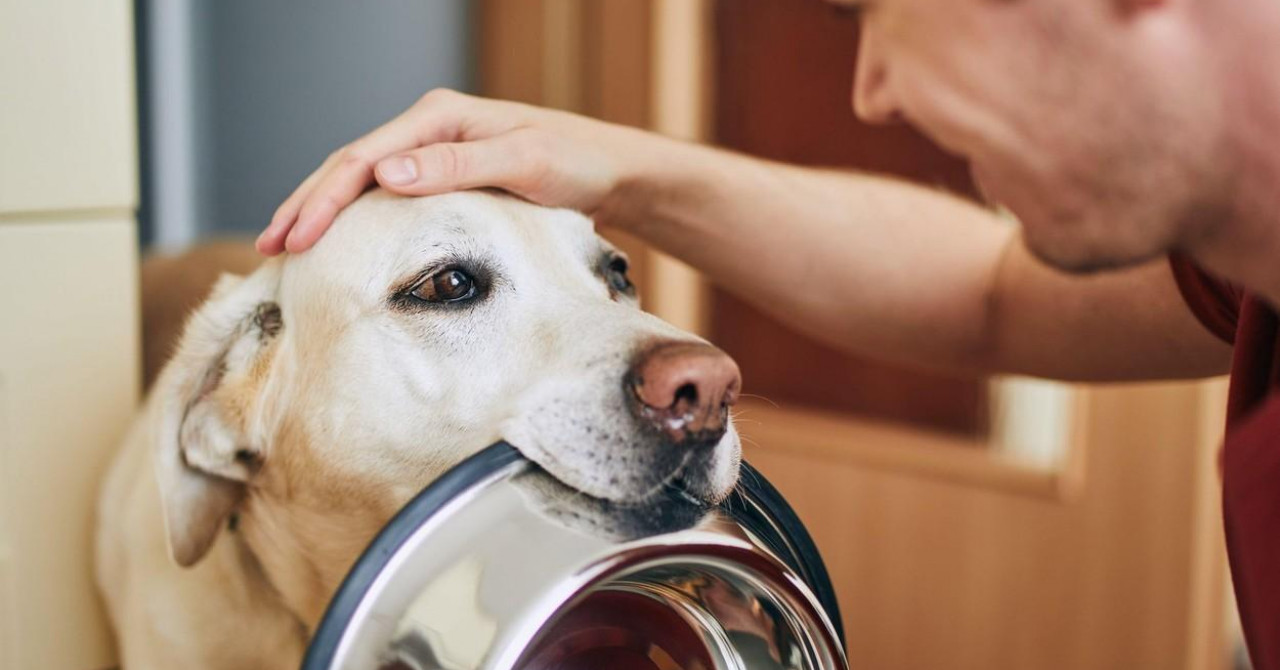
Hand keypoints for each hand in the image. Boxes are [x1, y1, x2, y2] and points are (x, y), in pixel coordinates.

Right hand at [257, 89, 641, 254]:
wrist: (612, 171)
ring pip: (360, 180)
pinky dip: (353, 217)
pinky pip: (384, 194)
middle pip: (348, 166)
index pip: (360, 159)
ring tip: (284, 245)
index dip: (321, 200)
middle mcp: (429, 129)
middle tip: (268, 248)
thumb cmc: (575, 163)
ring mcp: (434, 152)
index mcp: (438, 119)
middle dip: (305, 206)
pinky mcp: (445, 176)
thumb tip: (383, 174)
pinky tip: (336, 240)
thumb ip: (456, 166)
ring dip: (321, 211)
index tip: (293, 238)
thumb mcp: (522, 163)